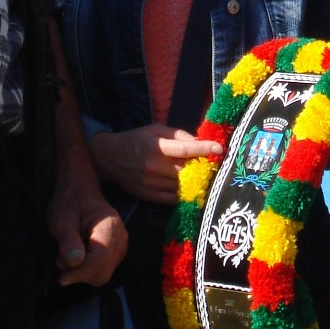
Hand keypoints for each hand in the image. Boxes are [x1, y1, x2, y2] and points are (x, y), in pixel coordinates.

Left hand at [48, 182, 128, 288]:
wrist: (80, 191)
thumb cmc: (70, 202)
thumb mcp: (62, 219)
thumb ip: (68, 240)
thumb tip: (74, 262)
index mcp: (109, 226)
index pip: (99, 260)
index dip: (80, 273)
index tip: (61, 278)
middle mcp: (120, 238)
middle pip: (103, 272)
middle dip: (80, 274)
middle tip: (61, 260)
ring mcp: (121, 246)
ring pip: (103, 274)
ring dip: (82, 272)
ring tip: (68, 254)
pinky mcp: (116, 252)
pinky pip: (103, 270)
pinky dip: (88, 270)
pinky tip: (77, 255)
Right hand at [91, 124, 223, 206]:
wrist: (109, 158)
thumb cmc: (136, 140)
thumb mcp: (155, 130)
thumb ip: (178, 135)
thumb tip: (199, 142)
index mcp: (156, 147)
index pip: (184, 149)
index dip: (203, 149)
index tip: (220, 148)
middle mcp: (154, 166)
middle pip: (186, 170)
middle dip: (203, 167)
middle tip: (216, 165)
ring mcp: (151, 183)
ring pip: (182, 185)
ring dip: (196, 182)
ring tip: (205, 177)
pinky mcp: (149, 196)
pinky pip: (174, 198)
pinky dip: (184, 194)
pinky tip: (191, 188)